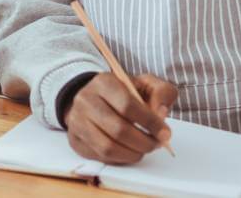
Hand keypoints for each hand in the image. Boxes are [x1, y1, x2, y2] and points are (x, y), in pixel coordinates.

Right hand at [62, 73, 177, 164]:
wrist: (93, 98)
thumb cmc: (123, 93)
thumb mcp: (145, 84)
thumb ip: (161, 92)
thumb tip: (161, 113)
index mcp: (104, 82)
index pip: (128, 105)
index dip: (150, 122)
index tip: (165, 133)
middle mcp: (85, 100)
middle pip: (118, 129)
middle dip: (144, 142)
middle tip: (156, 144)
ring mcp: (77, 121)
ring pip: (108, 147)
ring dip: (133, 153)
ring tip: (144, 149)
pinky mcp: (75, 139)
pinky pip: (100, 156)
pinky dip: (120, 158)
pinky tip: (129, 151)